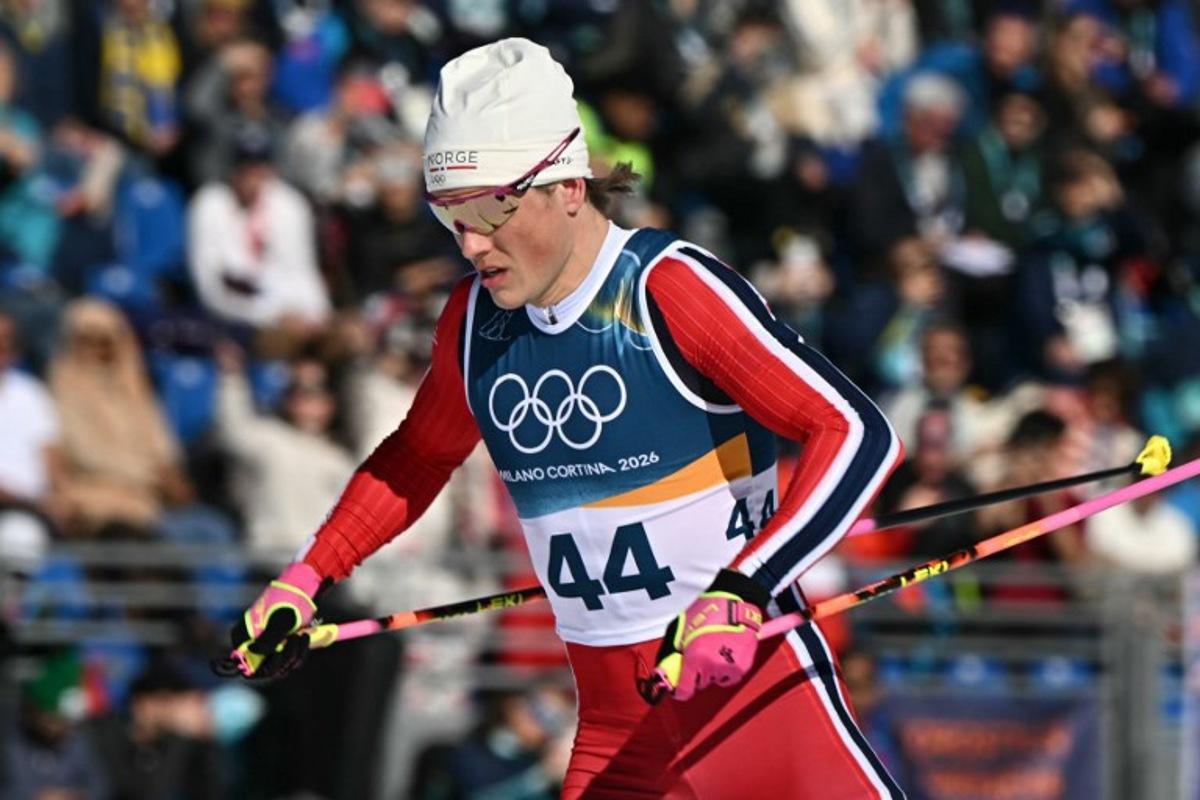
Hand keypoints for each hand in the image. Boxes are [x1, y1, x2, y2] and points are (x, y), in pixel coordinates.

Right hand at [222, 562, 323, 679]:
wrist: (302, 587)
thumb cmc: (288, 599)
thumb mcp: (280, 620)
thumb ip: (268, 639)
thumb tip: (254, 654)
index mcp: (242, 637)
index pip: (246, 665)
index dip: (263, 666)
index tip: (278, 651)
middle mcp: (251, 645)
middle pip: (265, 669)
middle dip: (284, 658)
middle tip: (295, 638)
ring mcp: (267, 647)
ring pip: (280, 667)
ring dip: (294, 655)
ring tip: (302, 635)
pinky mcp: (281, 647)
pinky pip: (289, 661)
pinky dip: (299, 653)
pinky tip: (305, 637)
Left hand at [643, 569, 769, 702]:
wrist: (734, 604)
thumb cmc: (708, 612)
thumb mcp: (683, 630)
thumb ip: (675, 651)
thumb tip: (666, 668)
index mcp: (695, 658)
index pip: (684, 691)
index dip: (680, 691)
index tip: (678, 689)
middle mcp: (711, 667)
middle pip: (700, 684)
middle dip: (698, 673)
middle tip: (700, 655)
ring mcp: (728, 668)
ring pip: (715, 679)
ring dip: (713, 671)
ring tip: (716, 651)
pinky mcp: (743, 667)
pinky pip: (730, 677)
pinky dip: (727, 670)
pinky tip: (726, 654)